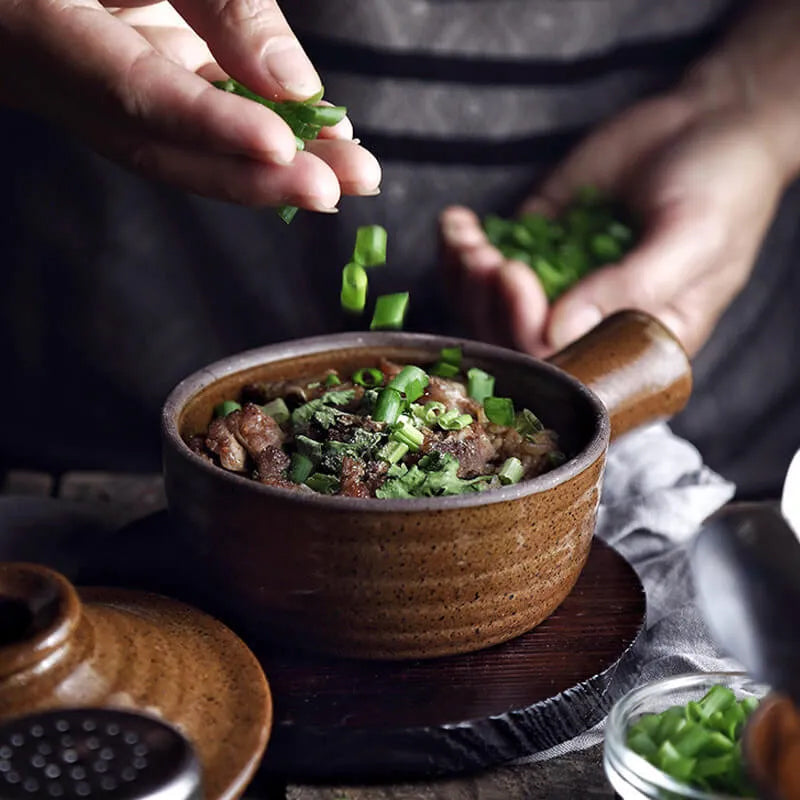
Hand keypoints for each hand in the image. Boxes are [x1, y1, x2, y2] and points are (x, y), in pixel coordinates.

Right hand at [0, 0, 379, 208]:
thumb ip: (221, 4)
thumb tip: (293, 87)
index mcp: (39, 27)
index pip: (133, 93)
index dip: (211, 128)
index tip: (280, 148)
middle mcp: (59, 77)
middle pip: (163, 150)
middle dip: (256, 178)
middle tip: (336, 188)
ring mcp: (96, 89)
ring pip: (185, 149)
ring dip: (270, 168)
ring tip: (347, 173)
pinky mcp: (133, 87)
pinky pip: (196, 122)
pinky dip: (256, 135)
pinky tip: (313, 142)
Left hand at [441, 91, 786, 356]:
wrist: (710, 122)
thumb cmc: (723, 188)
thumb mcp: (692, 240)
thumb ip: (629, 286)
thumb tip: (556, 332)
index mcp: (632, 344)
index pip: (565, 366)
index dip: (524, 333)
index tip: (513, 278)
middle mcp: (587, 326)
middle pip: (514, 342)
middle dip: (487, 303)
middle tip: (485, 256)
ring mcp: (555, 287)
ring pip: (489, 307)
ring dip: (465, 277)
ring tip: (467, 236)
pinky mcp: (535, 248)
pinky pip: (483, 265)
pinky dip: (457, 249)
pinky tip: (456, 223)